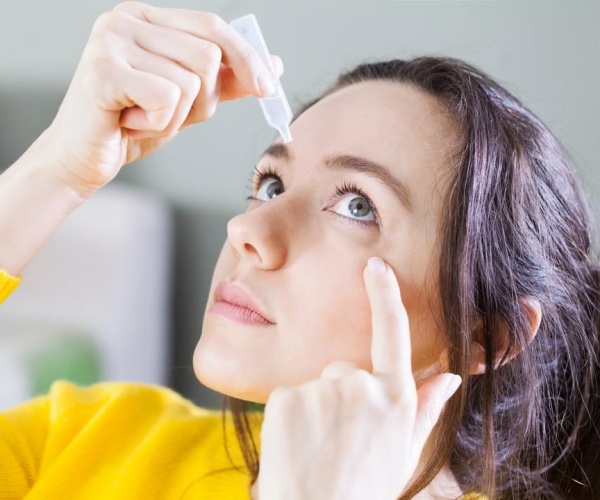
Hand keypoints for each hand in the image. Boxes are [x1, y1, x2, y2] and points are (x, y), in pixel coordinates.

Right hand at [39, 2, 282, 198]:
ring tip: (142, 117)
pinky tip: (129, 123)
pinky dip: (158, 123)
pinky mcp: (103, 70)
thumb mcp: (190, 101)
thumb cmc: (134, 125)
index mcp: (148, 18)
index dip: (246, 58)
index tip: (268, 87)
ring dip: (175, 116)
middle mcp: (126, 19)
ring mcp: (111, 41)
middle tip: (166, 114)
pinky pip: (167, 98)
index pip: (213, 27)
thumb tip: (274, 64)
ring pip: (189, 82)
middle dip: (202, 100)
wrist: (85, 158)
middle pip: (207, 56)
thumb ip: (227, 80)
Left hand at [255, 257, 460, 499]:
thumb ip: (426, 410)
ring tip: (318, 450)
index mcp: (396, 397)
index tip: (376, 267)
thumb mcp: (404, 453)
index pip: (392, 332)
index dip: (384, 294)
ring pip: (316, 386)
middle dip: (339, 397)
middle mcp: (363, 385)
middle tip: (337, 443)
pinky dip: (290, 418)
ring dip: (315, 411)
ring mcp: (325, 389)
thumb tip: (452, 376)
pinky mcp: (288, 396)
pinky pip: (289, 396)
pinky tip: (297, 447)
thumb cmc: (364, 490)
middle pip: (344, 370)